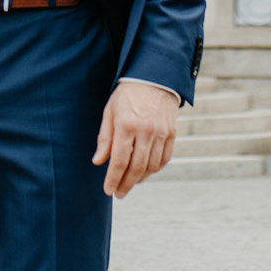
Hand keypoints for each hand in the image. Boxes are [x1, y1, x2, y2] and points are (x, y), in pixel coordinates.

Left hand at [92, 81, 178, 197]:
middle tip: (119, 193)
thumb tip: (98, 162)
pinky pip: (164, 159)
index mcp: (126, 125)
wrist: (154, 77)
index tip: (108, 190)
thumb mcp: (110, 111)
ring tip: (130, 183)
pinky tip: (145, 172)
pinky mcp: (172, 133)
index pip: (119, 160)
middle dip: (126, 184)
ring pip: (151, 166)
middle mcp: (146, 131)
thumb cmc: (127, 94)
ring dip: (140, 179)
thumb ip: (105, 138)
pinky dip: (154, 169)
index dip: (113, 179)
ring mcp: (161, 133)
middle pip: (136, 167)